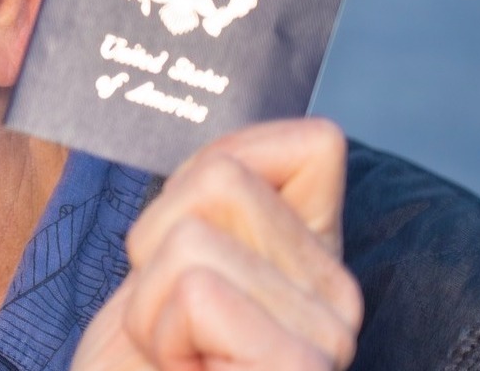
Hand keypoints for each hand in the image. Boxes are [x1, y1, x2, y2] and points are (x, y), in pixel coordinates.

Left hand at [71, 118, 362, 369]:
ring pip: (193, 235)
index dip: (212, 175)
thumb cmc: (137, 368)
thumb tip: (306, 132)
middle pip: (223, 175)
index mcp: (316, 260)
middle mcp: (343, 297)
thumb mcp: (167, 260)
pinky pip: (197, 289)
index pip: (314, 141)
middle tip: (172, 327)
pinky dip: (160, 330)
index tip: (181, 251)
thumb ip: (217, 200)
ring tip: (176, 359)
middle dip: (155, 246)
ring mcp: (332, 338)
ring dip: (150, 300)